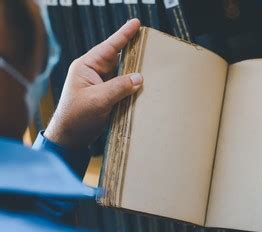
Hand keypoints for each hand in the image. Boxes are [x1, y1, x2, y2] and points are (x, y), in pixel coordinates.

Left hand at [45, 19, 142, 148]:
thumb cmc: (76, 117)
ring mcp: (101, 85)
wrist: (70, 137)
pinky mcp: (107, 97)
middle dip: (133, 52)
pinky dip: (133, 87)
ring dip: (134, 72)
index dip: (123, 35)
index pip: (108, 47)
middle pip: (117, 58)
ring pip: (122, 74)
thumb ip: (118, 87)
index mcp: (86, 67)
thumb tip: (139, 77)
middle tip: (149, 43)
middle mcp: (94, 73)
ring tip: (151, 64)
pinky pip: (123, 87)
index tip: (135, 23)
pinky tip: (144, 85)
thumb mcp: (97, 100)